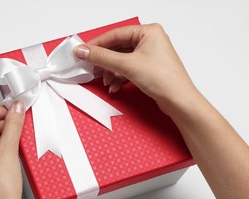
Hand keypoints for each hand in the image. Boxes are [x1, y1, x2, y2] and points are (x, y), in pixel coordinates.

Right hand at [74, 24, 196, 114]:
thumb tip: (83, 51)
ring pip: (121, 60)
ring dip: (111, 72)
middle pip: (117, 48)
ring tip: (105, 80)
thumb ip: (102, 57)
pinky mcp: (148, 68)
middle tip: (91, 67)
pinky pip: (127, 69)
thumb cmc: (164, 79)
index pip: (115, 34)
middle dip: (104, 61)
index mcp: (148, 32)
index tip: (82, 51)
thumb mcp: (127, 65)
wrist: (179, 101)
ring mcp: (149, 55)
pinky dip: (119, 77)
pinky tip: (114, 86)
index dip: (97, 44)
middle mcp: (150, 41)